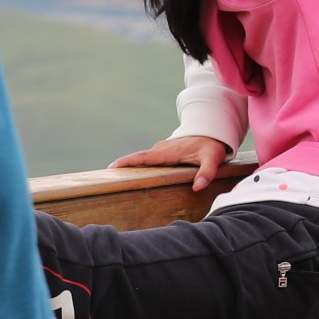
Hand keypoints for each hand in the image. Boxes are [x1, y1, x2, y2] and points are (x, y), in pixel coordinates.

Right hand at [113, 135, 230, 189]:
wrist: (213, 131)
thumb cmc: (212, 146)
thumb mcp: (213, 159)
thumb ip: (207, 173)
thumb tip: (197, 187)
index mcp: (169, 153)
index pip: (144, 158)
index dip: (128, 162)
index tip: (113, 167)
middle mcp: (161, 150)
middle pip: (138, 158)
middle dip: (122, 166)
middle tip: (105, 176)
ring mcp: (161, 149)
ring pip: (142, 159)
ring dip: (129, 166)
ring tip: (114, 178)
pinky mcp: (163, 151)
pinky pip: (147, 158)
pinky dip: (137, 164)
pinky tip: (131, 174)